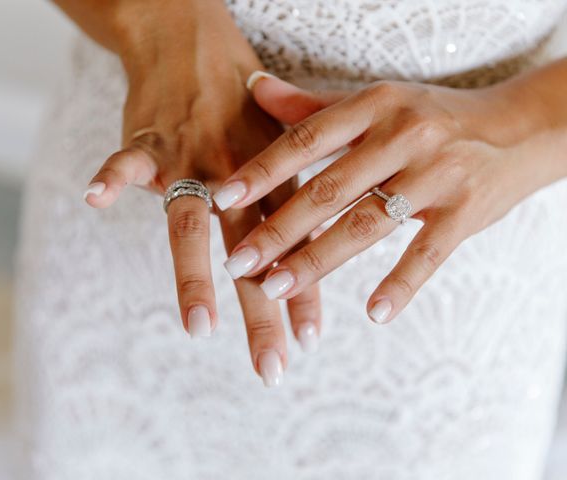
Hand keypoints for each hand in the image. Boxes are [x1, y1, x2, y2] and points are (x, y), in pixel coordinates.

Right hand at [67, 0, 320, 383]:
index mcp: (270, 180)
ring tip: (199, 325)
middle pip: (250, 251)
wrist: (196, 40)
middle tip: (272, 364)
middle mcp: (235, 176)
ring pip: (192, 221)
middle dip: (262, 309)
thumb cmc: (241, 102)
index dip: (301, 292)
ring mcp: (191, 158)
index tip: (309, 340)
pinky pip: (129, 160)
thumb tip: (303, 255)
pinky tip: (97, 198)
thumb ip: (290, 196)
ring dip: (195, 273)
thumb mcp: (280, 144)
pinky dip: (114, 176)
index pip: (291, 247)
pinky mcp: (150, 139)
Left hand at [214, 65, 566, 323]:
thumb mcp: (376, 102)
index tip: (222, 199)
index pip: (307, 138)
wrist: (517, 128)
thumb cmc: (432, 117)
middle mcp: (404, 134)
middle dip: (279, 230)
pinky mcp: (467, 210)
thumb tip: (254, 88)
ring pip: (367, 223)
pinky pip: (429, 252)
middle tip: (238, 263)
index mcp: (375, 106)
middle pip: (329, 188)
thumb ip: (312, 105)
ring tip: (276, 288)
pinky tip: (374, 312)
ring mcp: (438, 173)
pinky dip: (402, 283)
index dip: (263, 170)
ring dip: (318, 261)